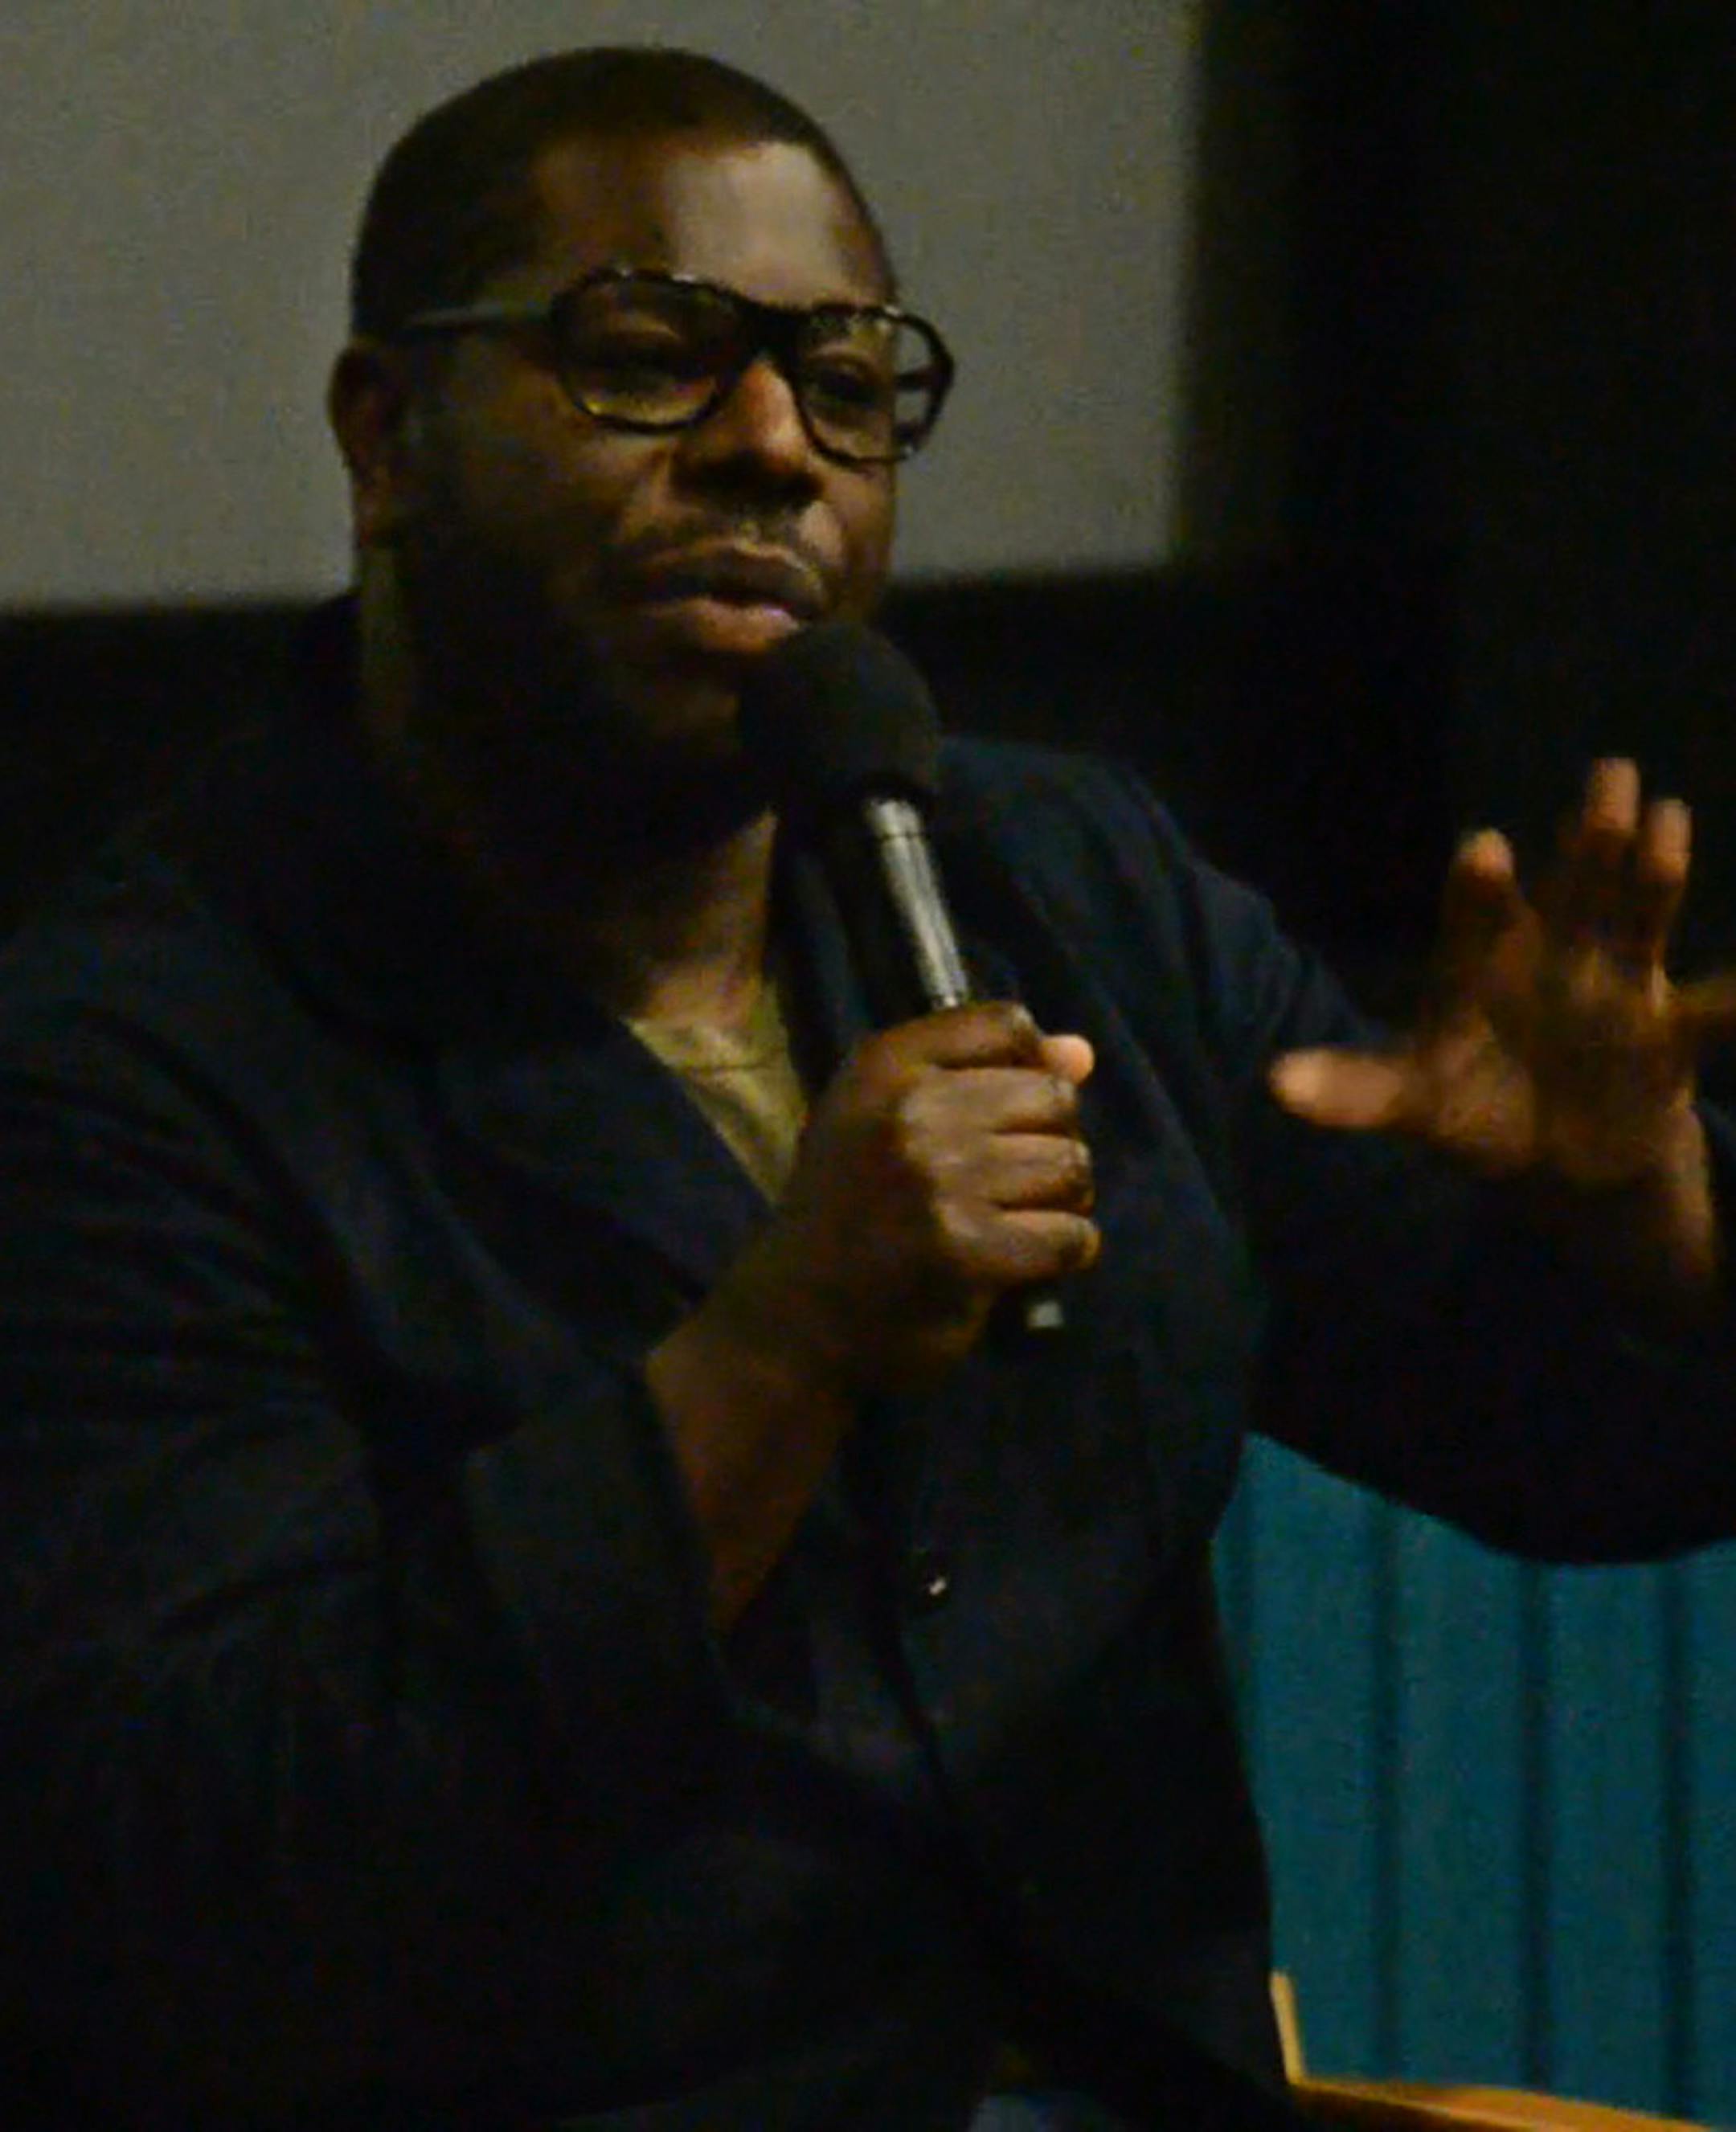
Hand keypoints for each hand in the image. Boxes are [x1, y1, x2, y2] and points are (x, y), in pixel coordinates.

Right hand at [708, 1000, 1097, 1395]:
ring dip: (1061, 1201)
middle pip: (1052, 1097)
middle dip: (1050, 1142)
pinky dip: (1064, 1252)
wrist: (797, 1317)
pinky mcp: (967, 1249)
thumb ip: (982, 1074)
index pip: (1005, 1024)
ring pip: (1069, 1166)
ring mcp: (939, 1180)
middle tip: (1014, 1184)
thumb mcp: (885, 1120)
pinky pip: (1068, 1235)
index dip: (1032, 1067)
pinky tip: (1025, 1263)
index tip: (1013, 1112)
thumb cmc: (848, 1211)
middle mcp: (909, 1110)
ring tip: (1019, 1222)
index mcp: (882, 1065)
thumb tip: (1082, 1053)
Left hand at [1270, 759, 1735, 1190]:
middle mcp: (1555, 949)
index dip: (1480, 885)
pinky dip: (1733, 996)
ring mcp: (1618, 978)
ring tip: (1668, 818)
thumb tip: (1275, 1085)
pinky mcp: (1669, 1029)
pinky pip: (1709, 1009)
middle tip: (1607, 777)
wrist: (1556, 1151)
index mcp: (1485, 958)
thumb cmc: (1476, 1103)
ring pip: (1640, 912)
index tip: (1485, 848)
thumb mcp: (1414, 1101)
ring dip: (1655, 869)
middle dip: (1589, 835)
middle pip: (1574, 882)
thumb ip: (1354, 1091)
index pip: (1478, 911)